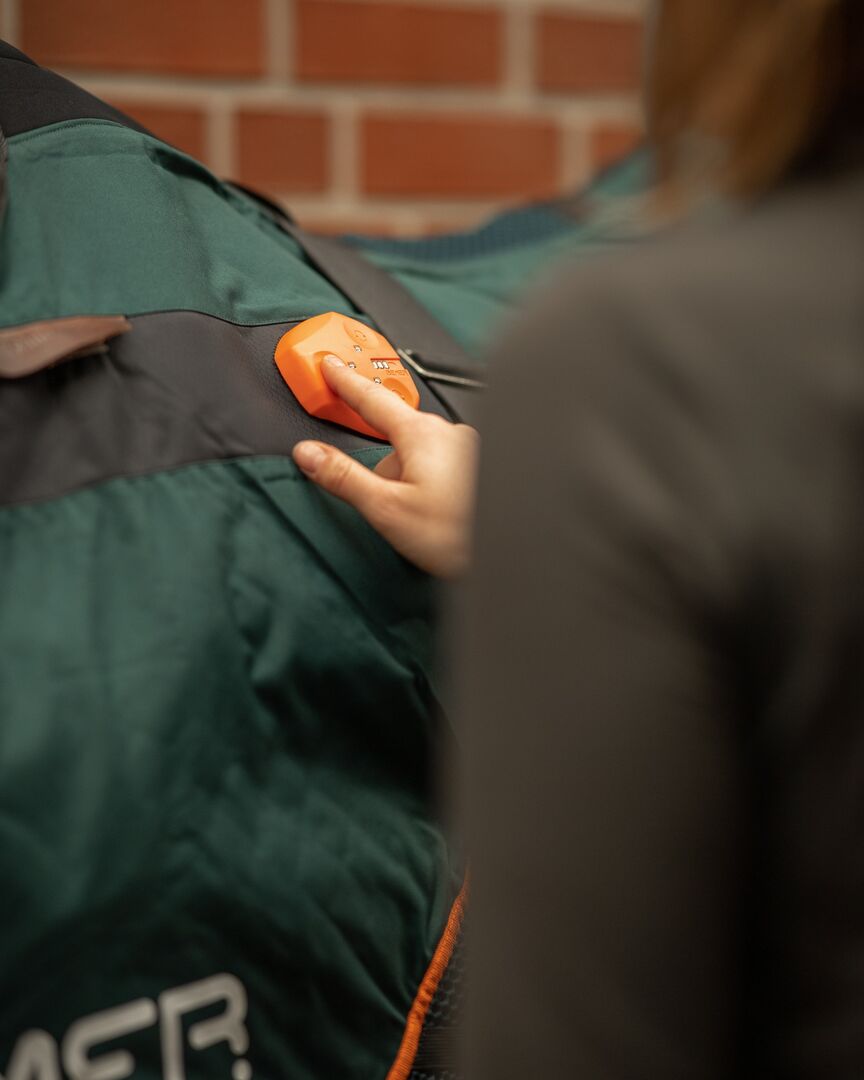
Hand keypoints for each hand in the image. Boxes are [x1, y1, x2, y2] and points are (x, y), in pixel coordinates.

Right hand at [292, 357, 478, 577]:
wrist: (512, 550)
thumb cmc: (459, 533)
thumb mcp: (387, 508)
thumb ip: (345, 478)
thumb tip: (309, 453)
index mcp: (421, 434)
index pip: (371, 398)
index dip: (345, 381)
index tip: (329, 365)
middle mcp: (448, 434)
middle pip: (396, 435)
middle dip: (384, 467)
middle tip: (388, 503)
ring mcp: (468, 449)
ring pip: (420, 455)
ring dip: (412, 482)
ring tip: (423, 521)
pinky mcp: (481, 468)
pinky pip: (443, 468)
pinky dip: (434, 487)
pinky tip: (440, 516)